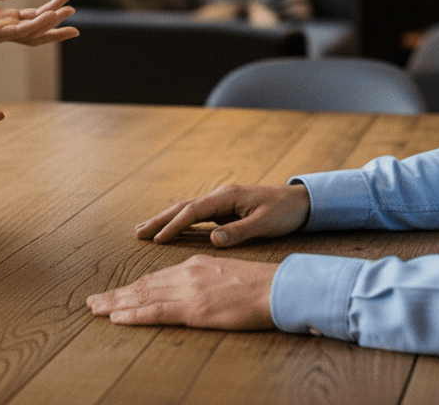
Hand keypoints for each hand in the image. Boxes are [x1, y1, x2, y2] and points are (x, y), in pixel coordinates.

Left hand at [0, 0, 79, 47]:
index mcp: (4, 19)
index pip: (34, 17)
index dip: (51, 9)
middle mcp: (5, 29)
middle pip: (38, 28)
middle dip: (56, 21)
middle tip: (74, 10)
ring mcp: (0, 33)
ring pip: (32, 31)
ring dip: (50, 22)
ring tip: (67, 12)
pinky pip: (19, 31)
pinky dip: (35, 25)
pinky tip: (48, 16)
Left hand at [87, 255, 276, 329]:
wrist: (276, 288)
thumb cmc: (259, 285)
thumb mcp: (226, 275)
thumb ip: (206, 280)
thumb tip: (197, 291)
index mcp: (194, 265)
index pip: (156, 278)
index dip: (133, 287)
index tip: (116, 294)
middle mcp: (185, 274)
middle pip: (143, 285)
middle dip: (116, 294)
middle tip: (92, 301)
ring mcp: (188, 290)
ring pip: (142, 297)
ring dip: (116, 304)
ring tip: (95, 309)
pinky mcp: (193, 308)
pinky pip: (156, 312)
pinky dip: (133, 314)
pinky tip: (117, 317)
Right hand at [136, 184, 310, 246]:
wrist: (301, 202)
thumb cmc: (284, 212)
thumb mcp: (264, 224)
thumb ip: (238, 232)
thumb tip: (212, 240)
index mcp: (226, 197)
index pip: (192, 211)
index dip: (173, 225)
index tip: (157, 239)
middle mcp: (220, 196)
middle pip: (183, 207)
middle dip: (159, 219)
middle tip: (137, 232)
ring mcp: (221, 202)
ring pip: (187, 210)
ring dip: (166, 219)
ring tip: (145, 230)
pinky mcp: (225, 209)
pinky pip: (196, 216)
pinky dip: (180, 223)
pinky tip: (170, 230)